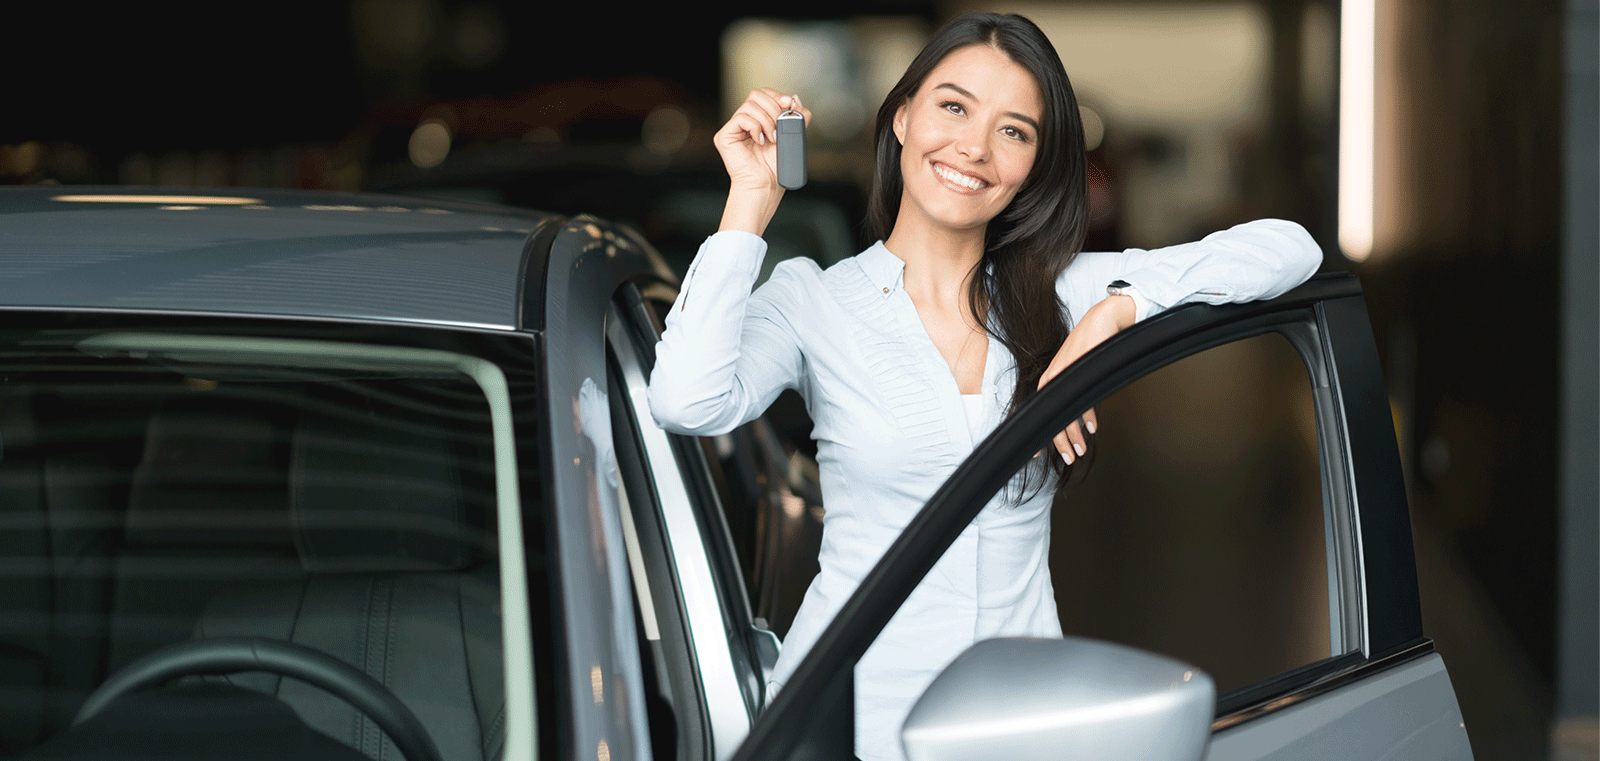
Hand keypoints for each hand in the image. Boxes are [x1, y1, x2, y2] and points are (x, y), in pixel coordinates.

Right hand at [715, 88, 810, 234]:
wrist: (766, 185)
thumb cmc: (776, 167)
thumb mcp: (792, 137)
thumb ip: (796, 117)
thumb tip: (796, 98)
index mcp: (758, 119)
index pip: (764, 95)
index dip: (776, 95)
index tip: (789, 103)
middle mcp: (744, 122)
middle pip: (755, 94)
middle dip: (773, 107)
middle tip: (780, 125)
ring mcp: (733, 128)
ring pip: (749, 105)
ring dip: (767, 120)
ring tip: (772, 138)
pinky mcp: (724, 136)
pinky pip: (741, 118)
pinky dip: (755, 127)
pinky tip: (760, 141)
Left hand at [1037, 295, 1135, 463]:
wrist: (1101, 320)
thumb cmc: (1089, 346)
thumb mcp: (1075, 370)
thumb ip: (1071, 389)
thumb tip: (1075, 414)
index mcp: (1049, 380)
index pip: (1039, 412)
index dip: (1038, 435)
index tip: (1036, 454)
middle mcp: (1053, 378)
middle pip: (1052, 418)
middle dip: (1059, 442)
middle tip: (1069, 458)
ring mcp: (1065, 373)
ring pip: (1066, 413)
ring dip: (1073, 435)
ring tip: (1080, 450)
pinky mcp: (1079, 368)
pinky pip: (1082, 399)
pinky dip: (1086, 416)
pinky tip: (1090, 427)